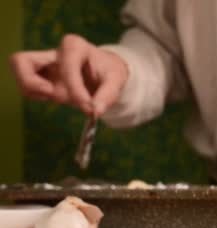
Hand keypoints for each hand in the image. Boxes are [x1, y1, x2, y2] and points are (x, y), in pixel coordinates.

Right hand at [10, 34, 127, 116]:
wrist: (106, 72)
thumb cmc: (109, 72)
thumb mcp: (116, 81)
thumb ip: (107, 96)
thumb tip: (95, 112)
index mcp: (74, 46)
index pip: (66, 67)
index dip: (75, 90)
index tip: (88, 107)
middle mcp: (54, 51)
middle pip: (21, 61)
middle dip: (32, 83)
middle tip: (51, 95)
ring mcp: (44, 63)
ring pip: (20, 73)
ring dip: (33, 91)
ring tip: (56, 96)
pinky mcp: (40, 76)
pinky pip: (27, 87)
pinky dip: (37, 96)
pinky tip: (55, 96)